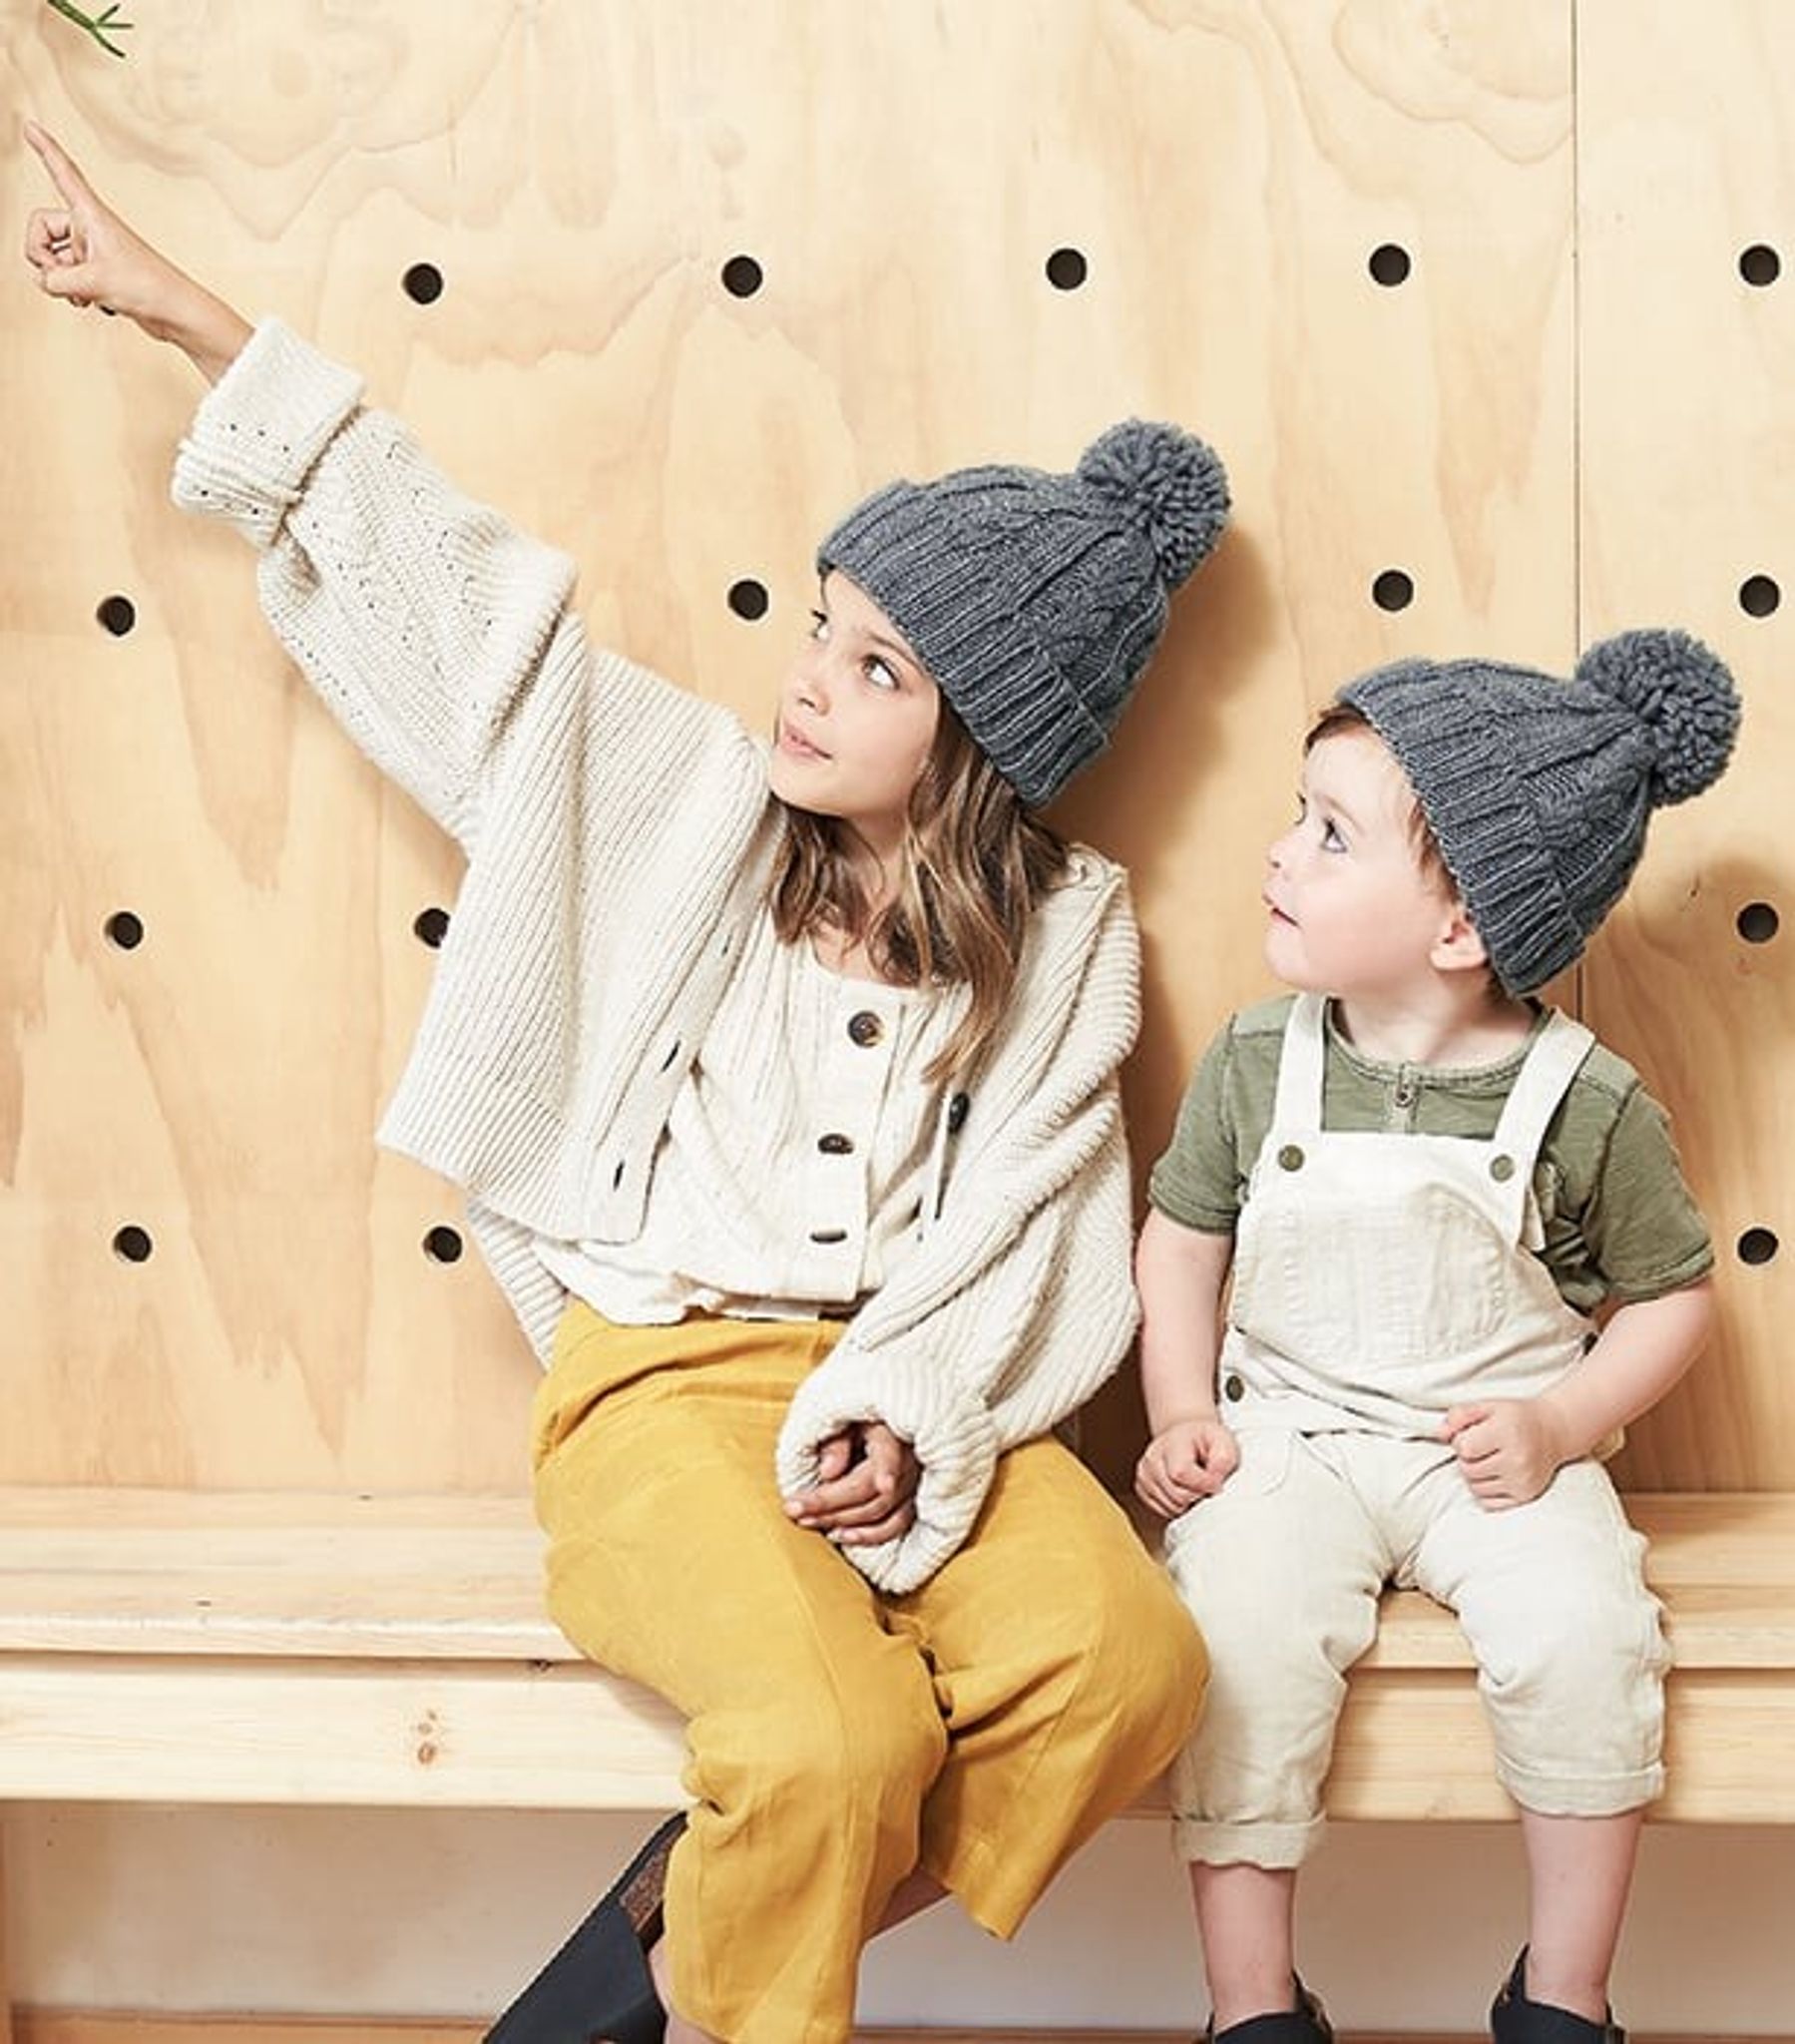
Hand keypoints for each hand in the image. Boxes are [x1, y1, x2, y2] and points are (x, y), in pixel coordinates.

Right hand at [22, 121, 251, 378]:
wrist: (176, 313)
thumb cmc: (149, 288)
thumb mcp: (92, 283)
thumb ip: (55, 280)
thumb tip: (46, 280)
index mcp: (92, 214)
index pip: (63, 172)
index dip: (45, 149)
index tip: (30, 126)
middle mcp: (90, 227)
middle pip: (40, 229)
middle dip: (41, 257)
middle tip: (60, 278)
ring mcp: (93, 251)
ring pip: (52, 259)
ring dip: (60, 281)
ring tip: (86, 294)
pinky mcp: (97, 272)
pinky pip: (67, 278)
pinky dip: (73, 292)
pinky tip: (95, 302)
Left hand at [784, 1421, 919, 1547]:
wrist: (871, 1426)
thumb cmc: (853, 1422)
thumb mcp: (841, 1421)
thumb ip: (836, 1442)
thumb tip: (828, 1472)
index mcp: (892, 1433)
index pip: (889, 1453)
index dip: (886, 1470)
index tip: (881, 1485)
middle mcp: (908, 1460)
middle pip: (874, 1492)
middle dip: (831, 1504)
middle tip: (794, 1508)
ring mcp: (912, 1483)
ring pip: (882, 1513)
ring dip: (843, 1522)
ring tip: (808, 1521)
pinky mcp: (909, 1501)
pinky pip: (895, 1527)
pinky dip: (867, 1536)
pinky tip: (839, 1535)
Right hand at [1136, 1415, 1239, 1518]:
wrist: (1189, 1439)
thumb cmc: (1207, 1442)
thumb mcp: (1225, 1443)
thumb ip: (1223, 1460)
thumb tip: (1214, 1482)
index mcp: (1172, 1442)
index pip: (1180, 1473)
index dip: (1203, 1484)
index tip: (1216, 1482)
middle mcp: (1152, 1456)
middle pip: (1176, 1495)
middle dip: (1198, 1495)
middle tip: (1207, 1484)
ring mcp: (1144, 1473)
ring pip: (1171, 1506)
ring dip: (1189, 1503)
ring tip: (1195, 1485)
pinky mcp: (1141, 1488)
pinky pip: (1164, 1511)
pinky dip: (1178, 1506)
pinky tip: (1184, 1490)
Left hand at [1438, 1398, 1568, 1508]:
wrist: (1553, 1431)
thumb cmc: (1515, 1418)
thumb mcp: (1487, 1406)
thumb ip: (1459, 1415)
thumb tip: (1440, 1434)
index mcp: (1507, 1432)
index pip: (1464, 1448)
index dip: (1461, 1440)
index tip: (1474, 1434)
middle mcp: (1518, 1460)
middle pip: (1467, 1470)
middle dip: (1467, 1459)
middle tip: (1482, 1447)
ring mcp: (1523, 1481)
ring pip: (1475, 1488)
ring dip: (1475, 1475)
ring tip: (1489, 1459)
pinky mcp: (1525, 1496)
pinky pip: (1488, 1503)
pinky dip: (1485, 1491)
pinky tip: (1496, 1475)